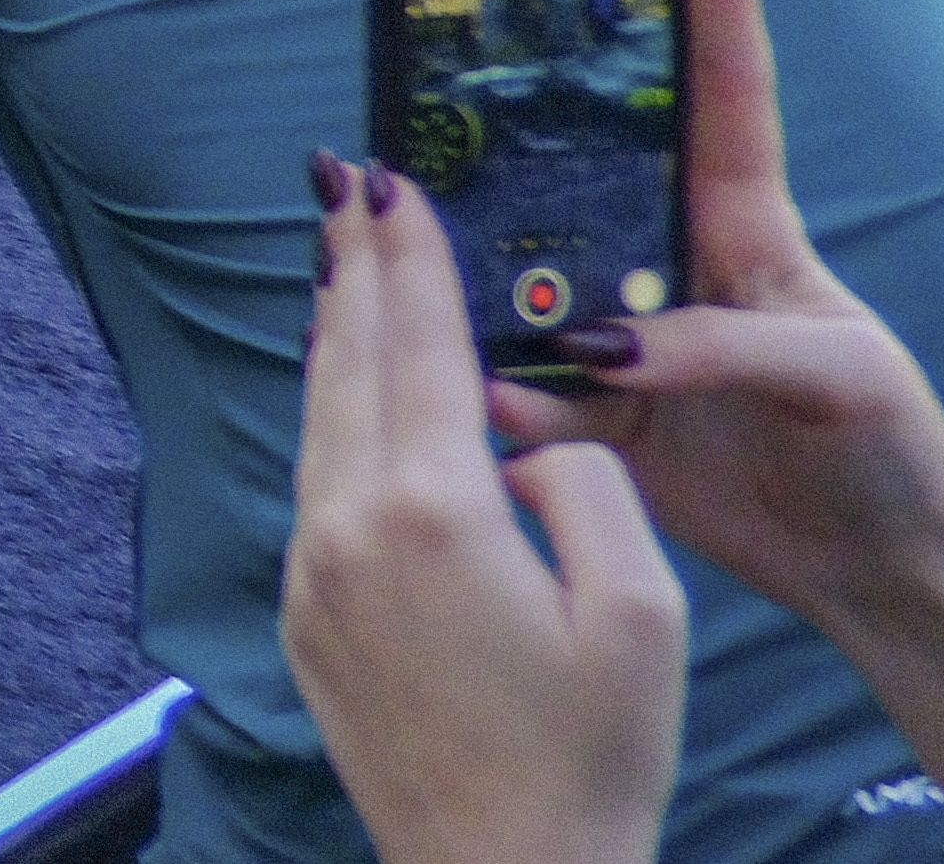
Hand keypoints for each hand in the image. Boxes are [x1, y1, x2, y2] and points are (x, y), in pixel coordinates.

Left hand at [293, 157, 689, 863]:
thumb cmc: (588, 759)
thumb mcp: (639, 617)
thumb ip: (584, 494)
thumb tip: (522, 443)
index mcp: (433, 513)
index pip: (421, 351)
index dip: (409, 262)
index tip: (389, 183)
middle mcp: (349, 526)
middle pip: (350, 365)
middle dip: (353, 270)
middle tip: (346, 184)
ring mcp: (313, 570)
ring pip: (319, 418)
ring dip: (334, 335)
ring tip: (338, 265)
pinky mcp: (304, 613)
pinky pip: (314, 481)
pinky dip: (328, 413)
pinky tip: (342, 395)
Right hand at [488, 0, 943, 656]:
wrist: (875, 568)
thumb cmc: (886, 445)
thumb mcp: (834, 376)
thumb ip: (724, 342)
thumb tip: (596, 337)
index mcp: (748, 228)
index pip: (725, 88)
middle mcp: (672, 260)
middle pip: (580, 163)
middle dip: (516, 99)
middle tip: (444, 31)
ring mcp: (628, 332)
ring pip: (523, 272)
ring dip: (474, 267)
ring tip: (410, 241)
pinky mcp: (599, 412)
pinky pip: (521, 389)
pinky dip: (500, 396)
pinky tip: (487, 400)